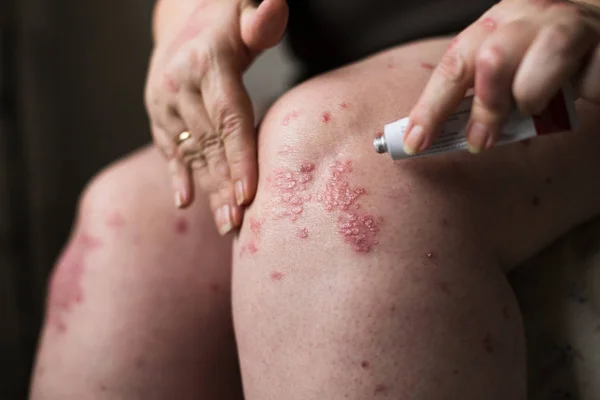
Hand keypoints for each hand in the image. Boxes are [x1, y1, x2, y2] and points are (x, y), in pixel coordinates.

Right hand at [145, 0, 287, 234]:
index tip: (249, 193)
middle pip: (210, 143)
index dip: (239, 157)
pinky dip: (178, 176)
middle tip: (240, 223)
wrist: (184, 20)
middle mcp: (180, 85)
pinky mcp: (158, 115)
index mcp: (207, 62)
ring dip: (208, 190)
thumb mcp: (246, 10)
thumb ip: (261, 19)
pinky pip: (171, 149)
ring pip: (191, 153)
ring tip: (226, 223)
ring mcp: (164, 102)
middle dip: (226, 186)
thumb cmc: (228, 18)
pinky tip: (185, 203)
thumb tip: (270, 13)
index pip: (228, 117)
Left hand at [403, 0, 599, 154]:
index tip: (415, 142)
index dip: (430, 107)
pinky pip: (565, 78)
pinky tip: (570, 88)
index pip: (452, 66)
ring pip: (523, 73)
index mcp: (492, 27)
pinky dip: (561, 96)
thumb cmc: (551, 61)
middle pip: (483, 63)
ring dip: (524, 102)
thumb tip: (451, 136)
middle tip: (479, 143)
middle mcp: (520, 17)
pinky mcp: (591, 36)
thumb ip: (484, 96)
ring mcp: (556, 22)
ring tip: (536, 104)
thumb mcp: (511, 74)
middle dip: (480, 111)